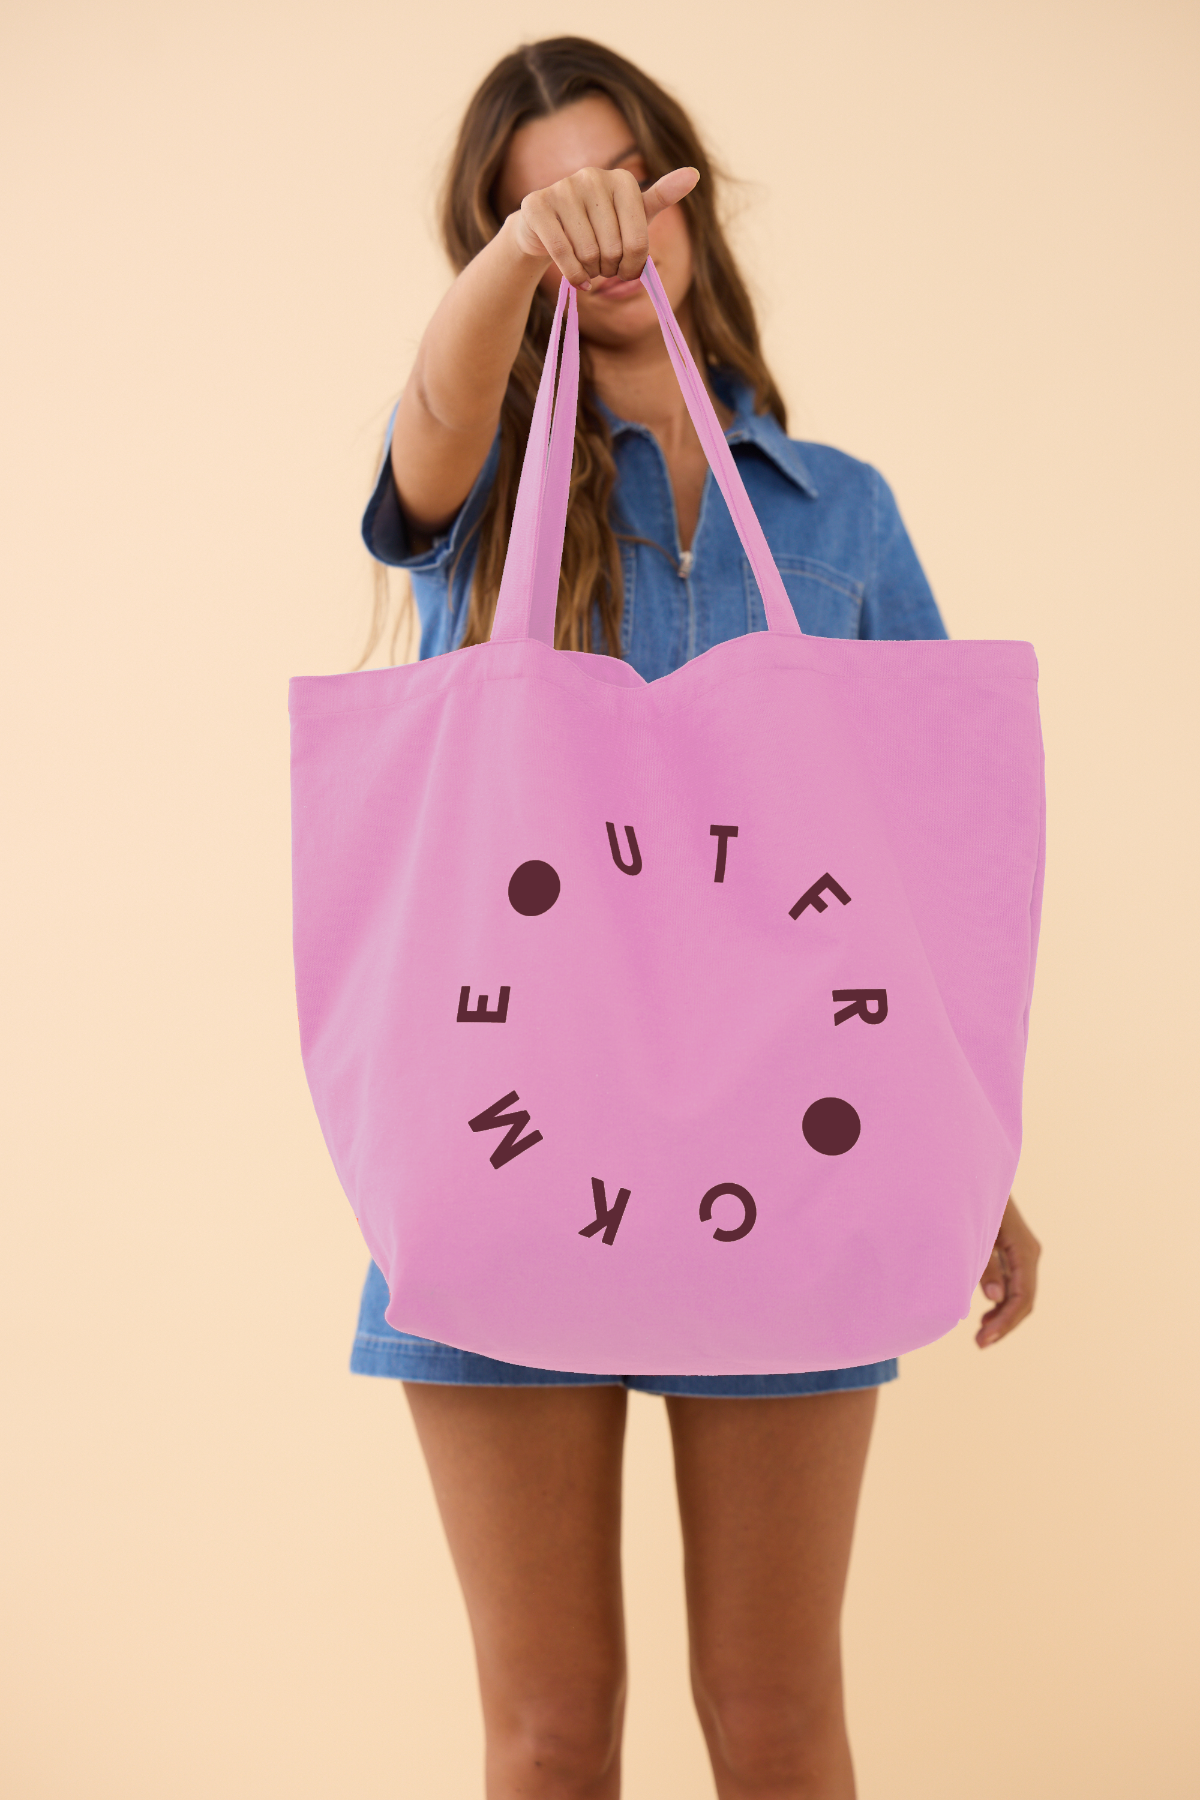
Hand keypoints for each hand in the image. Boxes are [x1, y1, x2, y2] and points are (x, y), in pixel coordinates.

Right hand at [506, 164, 699, 289]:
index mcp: (622, 180)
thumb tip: (693, 175)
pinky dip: (572, 276)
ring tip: (587, 266)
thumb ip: (661, 197)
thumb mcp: (632, 215)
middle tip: (603, 267)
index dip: (633, 267)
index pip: (638, 242)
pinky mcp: (536, 205)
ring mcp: (562, 188)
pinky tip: (576, 280)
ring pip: (587, 253)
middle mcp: (592, 176)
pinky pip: (563, 254)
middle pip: (612, 250)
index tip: (627, 269)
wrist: (545, 228)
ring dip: (590, 272)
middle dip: (609, 270)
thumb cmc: (597, 225)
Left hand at [976, 1195, 1040, 1346]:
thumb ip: (985, 1264)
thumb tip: (995, 1298)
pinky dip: (1003, 1302)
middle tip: (980, 1343)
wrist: (973, 1171)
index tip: (982, 1339)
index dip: (1005, 1322)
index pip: (1022, 1298)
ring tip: (982, 1333)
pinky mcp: (1014, 1250)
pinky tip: (987, 1312)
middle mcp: (1030, 1252)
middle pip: (1025, 1300)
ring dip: (1004, 1316)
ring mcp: (1024, 1252)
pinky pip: (1015, 1283)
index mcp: (1024, 1250)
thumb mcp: (976, 1232)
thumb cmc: (970, 1199)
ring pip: (1021, 1294)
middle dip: (1005, 1324)